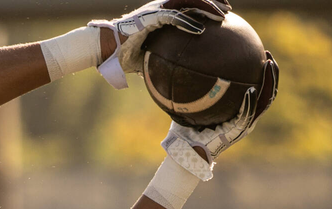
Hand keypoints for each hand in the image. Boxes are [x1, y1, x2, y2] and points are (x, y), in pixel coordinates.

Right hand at [89, 0, 230, 88]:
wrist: (104, 48)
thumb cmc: (121, 54)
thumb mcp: (145, 56)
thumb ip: (159, 60)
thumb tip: (168, 77)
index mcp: (160, 13)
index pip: (187, 3)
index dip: (204, 4)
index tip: (220, 11)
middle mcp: (160, 7)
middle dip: (211, 1)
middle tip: (228, 10)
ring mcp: (156, 10)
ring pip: (187, 3)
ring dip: (206, 8)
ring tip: (222, 16)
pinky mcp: (151, 17)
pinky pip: (175, 18)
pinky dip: (189, 23)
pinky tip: (201, 30)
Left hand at [161, 51, 278, 179]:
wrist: (184, 153)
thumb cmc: (185, 131)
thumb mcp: (191, 105)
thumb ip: (195, 89)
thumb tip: (186, 66)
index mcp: (240, 112)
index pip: (259, 90)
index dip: (264, 73)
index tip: (262, 54)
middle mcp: (246, 118)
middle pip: (268, 94)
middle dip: (272, 74)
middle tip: (269, 55)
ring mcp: (243, 126)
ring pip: (264, 103)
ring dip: (267, 83)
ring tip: (267, 66)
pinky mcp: (236, 133)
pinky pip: (246, 115)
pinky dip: (250, 103)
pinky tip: (251, 89)